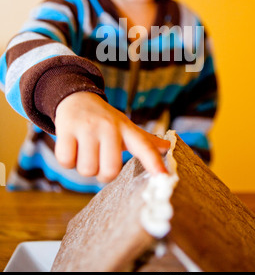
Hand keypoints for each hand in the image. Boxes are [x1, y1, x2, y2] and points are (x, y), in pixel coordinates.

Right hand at [54, 92, 169, 182]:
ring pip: (86, 169)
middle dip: (101, 173)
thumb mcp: (125, 126)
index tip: (164, 178)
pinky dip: (67, 161)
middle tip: (98, 160)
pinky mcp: (66, 127)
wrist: (76, 97)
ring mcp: (88, 127)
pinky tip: (71, 147)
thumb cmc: (104, 119)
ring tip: (84, 150)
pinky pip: (66, 161)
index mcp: (127, 129)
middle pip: (109, 171)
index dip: (154, 163)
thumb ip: (145, 141)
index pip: (144, 147)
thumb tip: (168, 146)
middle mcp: (109, 127)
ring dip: (82, 167)